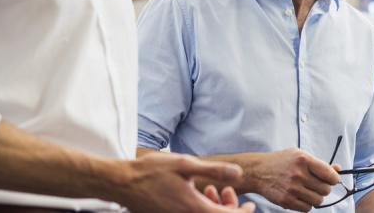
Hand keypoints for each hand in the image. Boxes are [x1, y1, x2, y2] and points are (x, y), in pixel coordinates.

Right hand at [115, 152, 254, 212]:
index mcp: (194, 209)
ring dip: (214, 208)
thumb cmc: (152, 172)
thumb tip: (239, 173)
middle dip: (229, 208)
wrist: (123, 183)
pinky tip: (197, 194)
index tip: (250, 205)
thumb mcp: (185, 165)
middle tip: (228, 191)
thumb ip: (214, 170)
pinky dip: (200, 209)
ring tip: (211, 189)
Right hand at [252, 148, 340, 211]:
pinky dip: (307, 204)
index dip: (334, 178)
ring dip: (316, 197)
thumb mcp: (300, 155)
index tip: (331, 179)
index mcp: (304, 159)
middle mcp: (298, 174)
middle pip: (325, 190)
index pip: (329, 174)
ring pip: (318, 200)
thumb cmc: (282, 161)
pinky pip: (307, 208)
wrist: (259, 171)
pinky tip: (300, 196)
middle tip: (316, 184)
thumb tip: (338, 169)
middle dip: (324, 188)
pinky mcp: (287, 201)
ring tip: (308, 190)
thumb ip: (319, 164)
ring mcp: (292, 189)